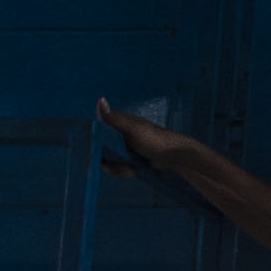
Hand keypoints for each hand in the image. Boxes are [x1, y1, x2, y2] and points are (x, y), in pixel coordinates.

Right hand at [96, 102, 215, 181]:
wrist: (175, 156)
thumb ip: (114, 119)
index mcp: (118, 123)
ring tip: (131, 168)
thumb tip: (100, 100)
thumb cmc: (155, 140)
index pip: (97, 135)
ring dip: (119, 168)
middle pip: (102, 151)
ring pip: (111, 161)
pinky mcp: (131, 157)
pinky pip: (120, 166)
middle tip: (121, 166)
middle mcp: (119, 134)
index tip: (101, 158)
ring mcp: (125, 147)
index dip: (96, 148)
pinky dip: (126, 170)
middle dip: (109, 162)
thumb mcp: (133, 129)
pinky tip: (135, 170)